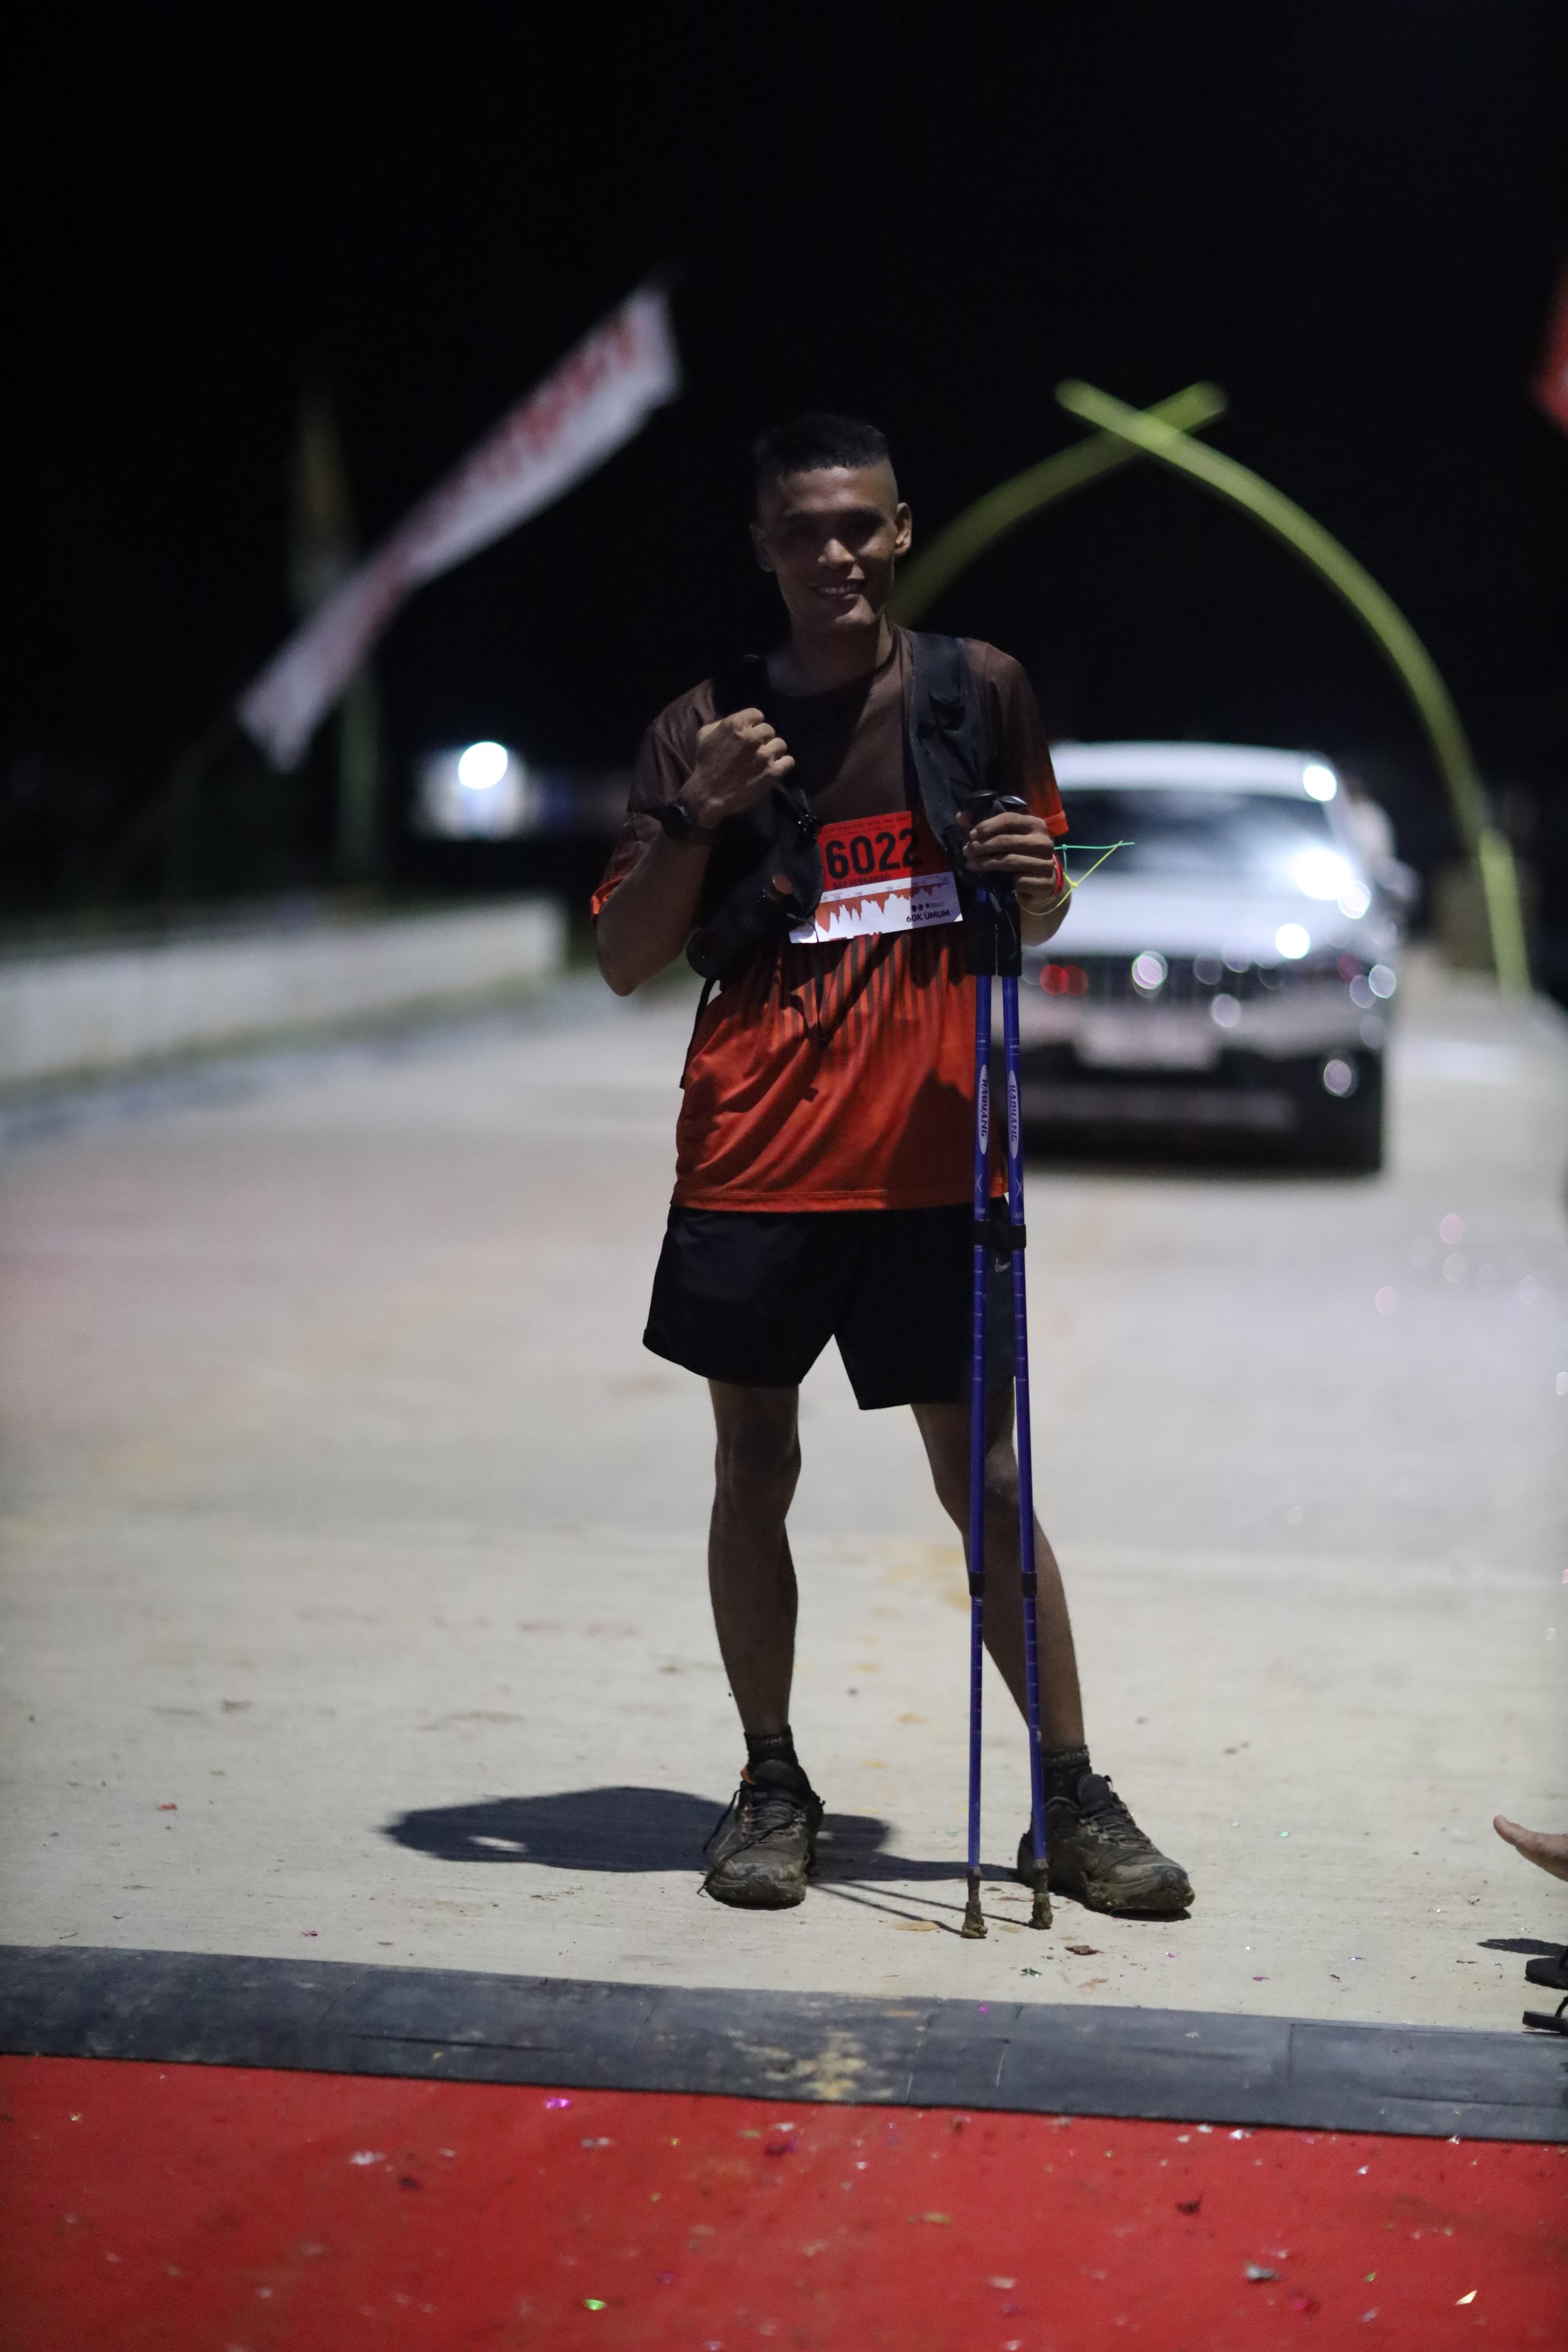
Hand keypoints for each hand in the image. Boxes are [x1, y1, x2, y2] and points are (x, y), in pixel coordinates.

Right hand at [681, 709, 793, 829]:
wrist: (708, 794)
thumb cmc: (705, 764)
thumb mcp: (705, 735)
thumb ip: (723, 723)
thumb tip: (739, 722)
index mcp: (736, 724)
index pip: (757, 715)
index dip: (753, 724)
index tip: (749, 734)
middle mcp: (753, 737)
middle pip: (769, 730)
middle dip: (763, 739)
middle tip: (755, 750)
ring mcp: (765, 755)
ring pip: (781, 744)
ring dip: (773, 751)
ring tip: (765, 760)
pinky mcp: (773, 772)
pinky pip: (789, 761)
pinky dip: (783, 764)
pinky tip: (774, 768)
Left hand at [960, 807, 1064, 909]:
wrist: (1042, 881)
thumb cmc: (1021, 853)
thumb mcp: (1007, 837)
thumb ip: (985, 826)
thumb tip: (960, 816)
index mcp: (1036, 824)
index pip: (1010, 819)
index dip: (988, 826)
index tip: (971, 835)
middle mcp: (1044, 841)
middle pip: (1008, 841)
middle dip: (983, 846)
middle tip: (967, 851)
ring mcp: (1046, 862)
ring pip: (1010, 861)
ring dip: (986, 863)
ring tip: (970, 864)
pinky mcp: (1045, 882)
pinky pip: (1019, 880)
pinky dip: (1004, 880)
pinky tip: (991, 879)